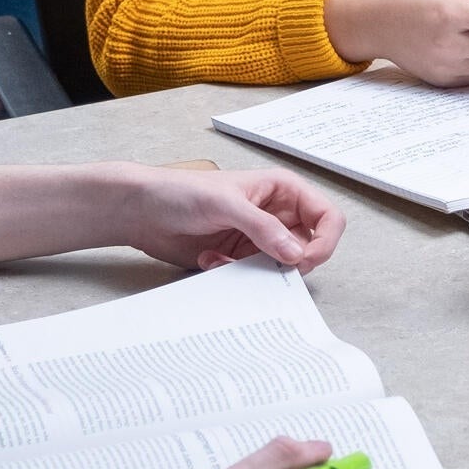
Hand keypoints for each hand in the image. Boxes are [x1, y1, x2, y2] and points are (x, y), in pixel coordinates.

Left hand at [123, 165, 345, 272]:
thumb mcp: (226, 204)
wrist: (141, 212)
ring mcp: (258, 238)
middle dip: (287, 262)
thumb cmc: (181, 191)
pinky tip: (210, 259)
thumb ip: (264, 228)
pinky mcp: (239, 258)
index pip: (327, 217)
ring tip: (225, 258)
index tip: (305, 260)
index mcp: (283, 191)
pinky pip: (254, 277)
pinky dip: (234, 275)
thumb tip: (296, 254)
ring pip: (280, 267)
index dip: (324, 241)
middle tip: (263, 264)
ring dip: (256, 270)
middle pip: (309, 247)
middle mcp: (276, 215)